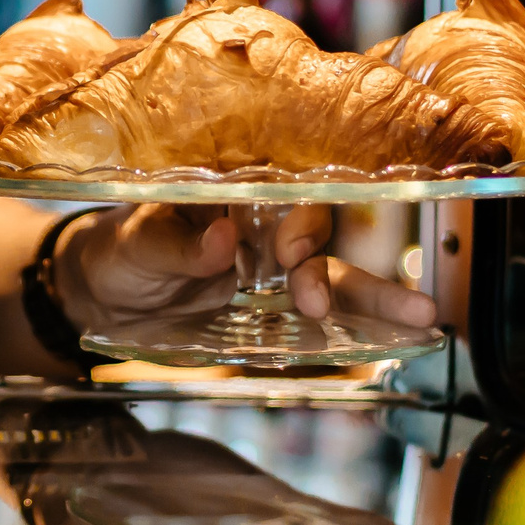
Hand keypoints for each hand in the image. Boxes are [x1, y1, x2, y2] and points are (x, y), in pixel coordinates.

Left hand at [49, 202, 437, 341]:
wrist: (102, 297)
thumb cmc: (117, 253)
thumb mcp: (134, 247)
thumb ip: (175, 245)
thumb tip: (217, 242)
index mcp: (229, 187)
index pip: (278, 187)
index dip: (293, 216)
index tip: (288, 252)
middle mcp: (261, 220)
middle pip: (312, 230)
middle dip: (321, 264)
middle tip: (313, 299)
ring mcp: (274, 263)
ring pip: (334, 271)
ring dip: (375, 294)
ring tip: (421, 313)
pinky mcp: (278, 304)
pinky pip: (326, 311)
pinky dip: (361, 325)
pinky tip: (402, 337)